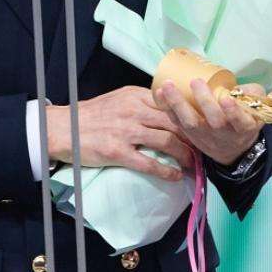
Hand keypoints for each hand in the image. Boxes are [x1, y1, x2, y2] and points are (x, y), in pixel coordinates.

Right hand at [45, 85, 194, 181]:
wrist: (65, 128)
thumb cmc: (92, 114)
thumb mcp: (118, 99)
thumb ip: (140, 102)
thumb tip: (166, 108)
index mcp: (135, 95)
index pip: (171, 104)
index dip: (190, 116)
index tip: (201, 126)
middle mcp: (133, 110)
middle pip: (174, 122)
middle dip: (194, 137)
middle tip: (205, 148)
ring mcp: (126, 132)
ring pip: (167, 142)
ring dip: (186, 155)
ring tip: (195, 164)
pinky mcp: (119, 152)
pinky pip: (150, 163)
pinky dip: (167, 171)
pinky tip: (176, 176)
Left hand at [154, 78, 265, 166]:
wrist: (233, 150)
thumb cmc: (243, 120)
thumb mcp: (256, 109)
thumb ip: (252, 94)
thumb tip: (241, 87)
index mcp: (244, 128)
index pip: (240, 121)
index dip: (234, 112)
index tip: (227, 99)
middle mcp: (224, 135)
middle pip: (214, 122)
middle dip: (204, 102)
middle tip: (196, 82)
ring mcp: (205, 137)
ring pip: (191, 124)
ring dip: (178, 104)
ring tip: (168, 86)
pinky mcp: (190, 136)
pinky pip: (176, 122)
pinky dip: (167, 108)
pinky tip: (159, 93)